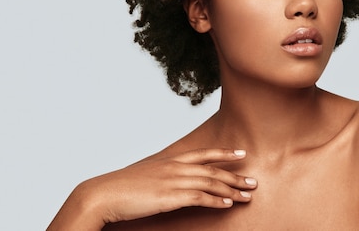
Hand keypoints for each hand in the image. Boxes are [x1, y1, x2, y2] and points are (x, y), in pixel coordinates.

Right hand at [47, 148, 256, 229]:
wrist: (104, 193)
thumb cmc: (122, 188)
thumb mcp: (147, 176)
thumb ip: (163, 176)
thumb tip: (172, 183)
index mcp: (170, 160)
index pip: (203, 154)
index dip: (224, 154)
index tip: (241, 154)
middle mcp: (175, 167)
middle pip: (213, 170)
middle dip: (235, 176)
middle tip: (253, 182)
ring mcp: (174, 181)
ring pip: (211, 183)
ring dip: (232, 190)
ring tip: (247, 195)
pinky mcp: (171, 196)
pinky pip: (200, 198)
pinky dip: (216, 201)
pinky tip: (227, 205)